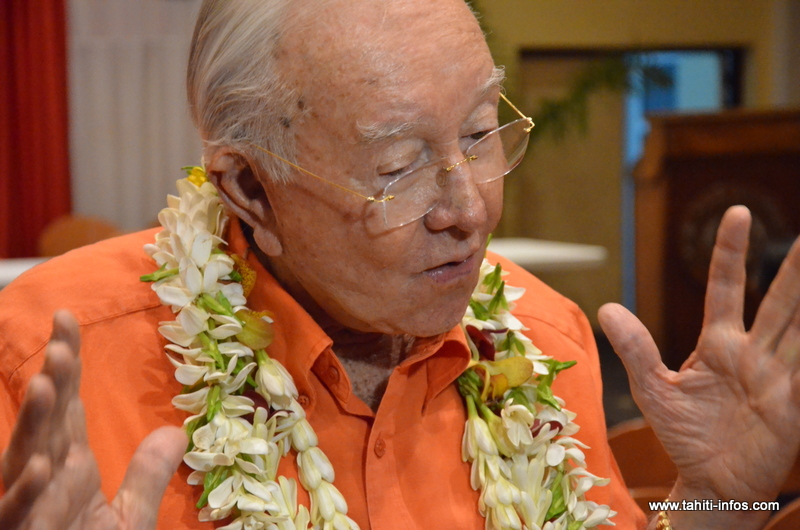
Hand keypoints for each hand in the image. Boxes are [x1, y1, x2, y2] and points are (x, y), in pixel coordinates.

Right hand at [0, 310, 186, 528]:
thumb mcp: (127, 518)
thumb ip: (146, 475)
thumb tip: (175, 431)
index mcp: (66, 468)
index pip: (68, 407)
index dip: (68, 364)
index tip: (67, 320)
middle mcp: (43, 481)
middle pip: (47, 424)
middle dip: (53, 383)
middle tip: (61, 341)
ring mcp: (27, 509)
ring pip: (24, 462)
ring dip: (34, 426)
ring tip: (48, 385)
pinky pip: (18, 514)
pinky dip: (27, 493)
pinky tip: (42, 466)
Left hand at [599, 206, 799, 528]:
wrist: (708, 481)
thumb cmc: (684, 436)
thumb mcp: (654, 388)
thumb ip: (637, 348)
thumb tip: (606, 307)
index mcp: (718, 344)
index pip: (727, 287)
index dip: (731, 252)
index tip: (737, 213)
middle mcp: (751, 353)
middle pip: (776, 301)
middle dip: (791, 267)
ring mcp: (775, 376)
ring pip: (797, 326)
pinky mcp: (790, 403)